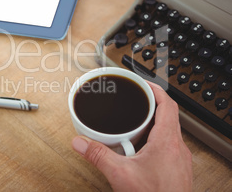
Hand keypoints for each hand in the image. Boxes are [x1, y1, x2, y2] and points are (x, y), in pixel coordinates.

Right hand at [72, 82, 191, 191]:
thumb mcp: (120, 174)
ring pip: (167, 132)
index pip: (167, 105)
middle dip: (148, 108)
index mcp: (167, 142)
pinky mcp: (177, 170)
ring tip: (133, 128)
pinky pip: (167, 147)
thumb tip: (80, 142)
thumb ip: (98, 155)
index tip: (143, 83)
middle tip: (133, 104)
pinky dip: (153, 142)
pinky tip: (139, 152)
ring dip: (151, 126)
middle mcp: (178, 148)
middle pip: (167, 116)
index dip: (155, 89)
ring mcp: (179, 160)